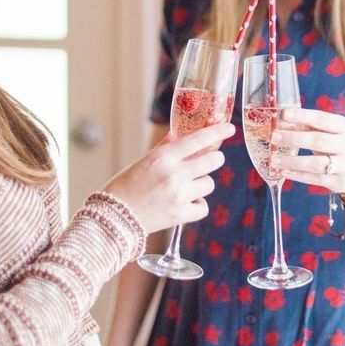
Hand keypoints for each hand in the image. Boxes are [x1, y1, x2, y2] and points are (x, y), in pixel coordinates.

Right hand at [103, 122, 234, 233]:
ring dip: (201, 184)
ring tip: (185, 187)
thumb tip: (182, 134)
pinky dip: (197, 205)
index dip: (217, 132)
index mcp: (164, 157)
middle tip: (209, 161)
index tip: (229, 129)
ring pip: (209, 183)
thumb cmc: (127, 186)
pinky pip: (204, 206)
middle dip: (214, 159)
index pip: (198, 139)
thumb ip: (166, 148)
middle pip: (213, 161)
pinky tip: (184, 203)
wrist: (115, 217)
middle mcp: (174, 173)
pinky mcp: (182, 214)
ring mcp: (179, 195)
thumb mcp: (145, 160)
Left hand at [269, 108, 344, 192]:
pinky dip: (297, 175)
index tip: (284, 114)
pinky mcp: (338, 181)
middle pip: (318, 140)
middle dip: (294, 138)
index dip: (303, 116)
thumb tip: (280, 122)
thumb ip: (306, 126)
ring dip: (292, 161)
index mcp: (344, 127)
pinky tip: (282, 172)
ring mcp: (344, 164)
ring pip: (316, 163)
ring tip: (274, 159)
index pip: (322, 119)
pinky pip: (315, 178)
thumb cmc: (335, 145)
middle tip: (274, 137)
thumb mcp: (327, 132)